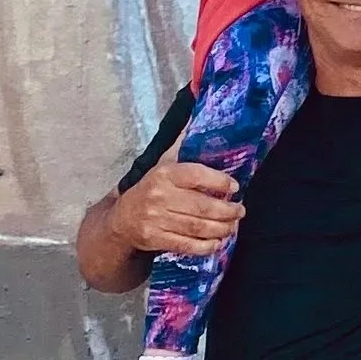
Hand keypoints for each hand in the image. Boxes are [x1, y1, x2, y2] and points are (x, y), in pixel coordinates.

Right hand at [114, 157, 241, 260]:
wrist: (120, 220)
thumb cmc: (151, 190)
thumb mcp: (163, 165)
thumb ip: (181, 146)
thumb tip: (195, 113)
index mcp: (163, 174)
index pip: (196, 175)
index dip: (219, 181)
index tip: (235, 187)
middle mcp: (158, 196)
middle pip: (202, 206)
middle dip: (227, 211)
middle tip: (240, 211)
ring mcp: (155, 219)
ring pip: (197, 226)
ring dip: (221, 229)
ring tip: (233, 226)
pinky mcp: (154, 238)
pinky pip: (186, 245)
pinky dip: (205, 246)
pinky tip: (217, 242)